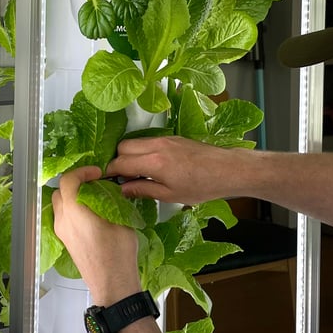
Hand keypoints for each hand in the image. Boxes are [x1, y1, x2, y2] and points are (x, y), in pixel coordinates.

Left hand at [52, 166, 140, 304]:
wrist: (112, 284)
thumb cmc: (118, 254)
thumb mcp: (121, 220)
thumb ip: (112, 201)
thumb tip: (112, 191)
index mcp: (74, 211)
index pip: (68, 180)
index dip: (82, 172)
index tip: (96, 173)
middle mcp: (63, 221)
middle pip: (59, 191)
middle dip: (75, 183)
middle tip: (94, 183)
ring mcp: (62, 233)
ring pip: (60, 206)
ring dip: (73, 197)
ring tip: (93, 199)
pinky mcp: (66, 242)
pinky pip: (63, 219)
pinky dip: (73, 211)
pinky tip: (91, 215)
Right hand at [106, 135, 243, 204]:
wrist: (226, 169)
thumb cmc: (202, 186)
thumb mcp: (170, 195)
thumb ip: (144, 190)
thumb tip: (124, 189)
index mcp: (154, 162)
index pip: (121, 162)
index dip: (110, 172)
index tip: (106, 181)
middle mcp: (156, 145)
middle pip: (123, 146)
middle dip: (118, 160)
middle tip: (121, 177)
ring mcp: (165, 138)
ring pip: (135, 141)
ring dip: (130, 155)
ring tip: (137, 173)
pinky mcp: (172, 137)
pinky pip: (148, 140)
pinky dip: (142, 151)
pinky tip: (150, 166)